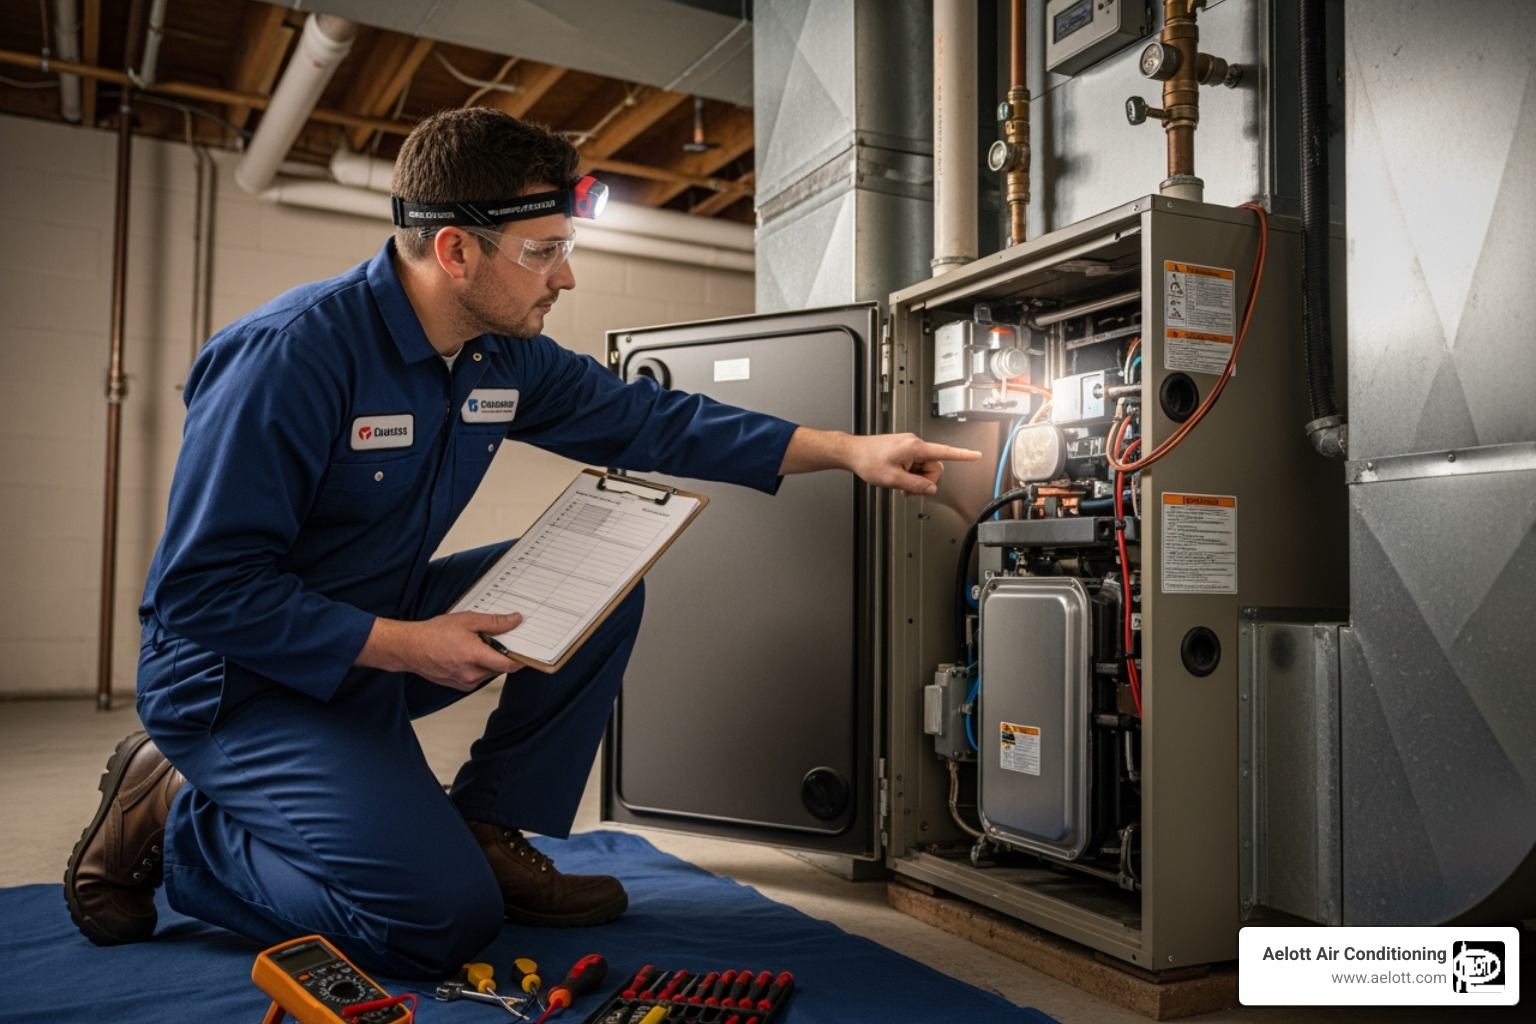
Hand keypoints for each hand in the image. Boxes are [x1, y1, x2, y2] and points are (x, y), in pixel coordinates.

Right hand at [357, 611, 523, 690]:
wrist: (409, 648)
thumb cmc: (433, 634)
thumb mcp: (467, 620)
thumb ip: (494, 622)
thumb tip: (515, 621)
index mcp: (475, 657)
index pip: (509, 665)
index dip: (521, 658)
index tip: (528, 650)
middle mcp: (471, 674)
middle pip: (500, 668)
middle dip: (503, 655)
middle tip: (500, 639)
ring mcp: (464, 682)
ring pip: (489, 673)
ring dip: (490, 661)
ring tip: (477, 644)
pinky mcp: (459, 686)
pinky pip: (478, 677)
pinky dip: (479, 666)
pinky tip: (469, 653)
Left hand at [844, 433, 982, 495]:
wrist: (853, 453)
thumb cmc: (868, 460)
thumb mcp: (893, 479)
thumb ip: (916, 485)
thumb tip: (931, 489)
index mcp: (915, 448)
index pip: (945, 452)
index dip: (963, 455)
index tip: (976, 455)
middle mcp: (914, 444)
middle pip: (934, 466)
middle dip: (924, 481)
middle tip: (908, 490)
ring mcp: (909, 447)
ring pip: (924, 468)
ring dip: (915, 480)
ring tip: (899, 484)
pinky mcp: (904, 450)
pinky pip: (915, 465)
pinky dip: (910, 475)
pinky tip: (898, 479)